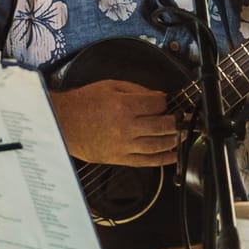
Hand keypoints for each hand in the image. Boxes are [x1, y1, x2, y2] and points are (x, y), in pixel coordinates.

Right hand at [50, 77, 179, 167]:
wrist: (63, 123)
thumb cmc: (84, 103)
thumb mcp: (110, 86)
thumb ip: (136, 90)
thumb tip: (157, 97)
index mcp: (124, 106)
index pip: (156, 105)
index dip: (164, 102)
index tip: (165, 102)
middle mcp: (126, 127)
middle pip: (162, 125)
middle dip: (177, 121)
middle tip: (185, 119)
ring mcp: (124, 145)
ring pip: (157, 144)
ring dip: (174, 140)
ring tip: (182, 135)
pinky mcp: (119, 158)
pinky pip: (146, 161)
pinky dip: (163, 159)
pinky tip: (174, 155)